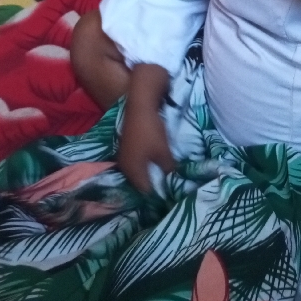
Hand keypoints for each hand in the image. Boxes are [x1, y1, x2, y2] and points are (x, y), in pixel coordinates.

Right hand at [117, 63, 174, 192]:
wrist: (140, 105)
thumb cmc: (151, 130)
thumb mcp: (164, 152)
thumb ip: (169, 170)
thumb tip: (176, 182)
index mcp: (133, 172)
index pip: (146, 193)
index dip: (159, 195)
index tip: (171, 196)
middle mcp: (125, 167)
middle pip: (140, 183)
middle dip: (154, 185)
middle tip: (170, 187)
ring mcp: (125, 157)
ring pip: (139, 172)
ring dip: (150, 174)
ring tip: (165, 176)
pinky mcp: (127, 147)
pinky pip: (138, 163)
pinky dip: (146, 164)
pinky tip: (156, 162)